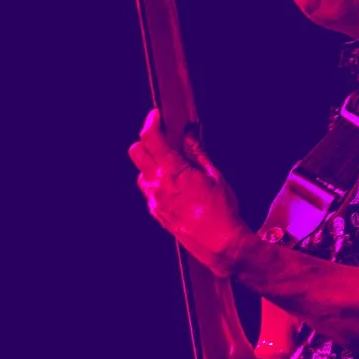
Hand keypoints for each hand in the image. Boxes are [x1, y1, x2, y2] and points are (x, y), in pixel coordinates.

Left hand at [130, 109, 253, 275]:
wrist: (219, 243)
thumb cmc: (222, 211)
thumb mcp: (215, 176)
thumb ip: (197, 153)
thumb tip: (189, 134)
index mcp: (174, 172)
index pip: (152, 139)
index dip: (151, 122)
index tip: (156, 115)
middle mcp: (158, 185)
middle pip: (136, 152)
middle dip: (147, 141)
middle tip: (163, 138)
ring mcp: (154, 200)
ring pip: (141, 172)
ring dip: (151, 163)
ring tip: (173, 165)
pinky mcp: (155, 212)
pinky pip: (148, 191)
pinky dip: (156, 181)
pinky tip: (174, 184)